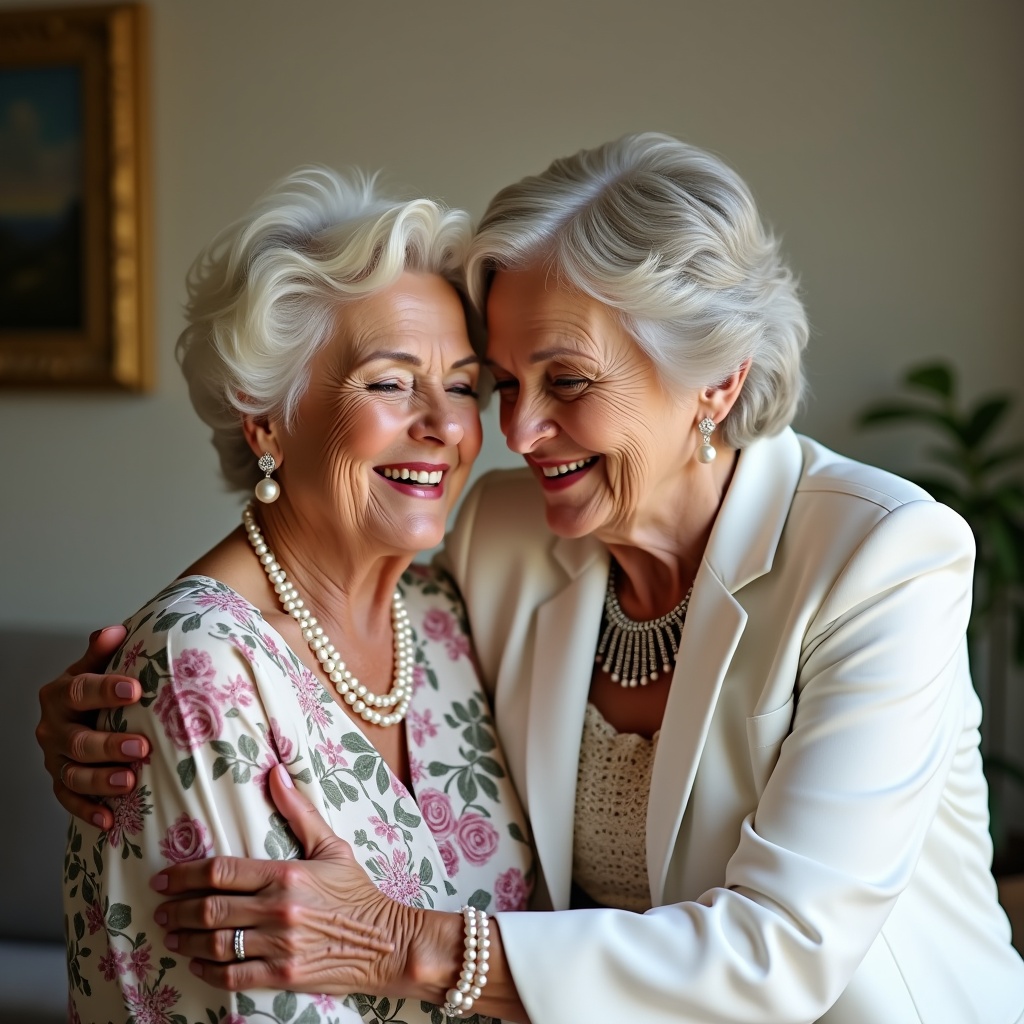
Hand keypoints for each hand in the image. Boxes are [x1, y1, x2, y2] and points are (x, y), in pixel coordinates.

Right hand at [36, 625, 150, 828]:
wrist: (81, 712)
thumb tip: (115, 630)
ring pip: (72, 773)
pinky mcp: (61, 781)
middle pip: (77, 740)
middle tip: (141, 747)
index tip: (135, 689)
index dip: (106, 690)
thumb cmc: (98, 689)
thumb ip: (104, 652)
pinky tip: (109, 821)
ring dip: (100, 781)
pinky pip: (69, 800)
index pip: (80, 690)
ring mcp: (55, 758)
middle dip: (108, 746)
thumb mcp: (98, 666)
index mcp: (61, 694)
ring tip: (128, 783)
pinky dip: (87, 811)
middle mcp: (53, 728)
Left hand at [151, 764, 411, 994]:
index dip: (185, 875)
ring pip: (216, 943)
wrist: (385, 941)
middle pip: (211, 909)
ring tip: (172, 935)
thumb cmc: (357, 892)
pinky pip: (232, 975)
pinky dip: (208, 970)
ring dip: (187, 940)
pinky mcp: (282, 975)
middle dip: (177, 909)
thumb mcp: (331, 846)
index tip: (164, 879)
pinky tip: (197, 964)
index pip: (222, 872)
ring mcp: (279, 945)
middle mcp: (278, 909)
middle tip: (160, 909)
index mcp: (286, 874)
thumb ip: (298, 811)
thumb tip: (275, 772)